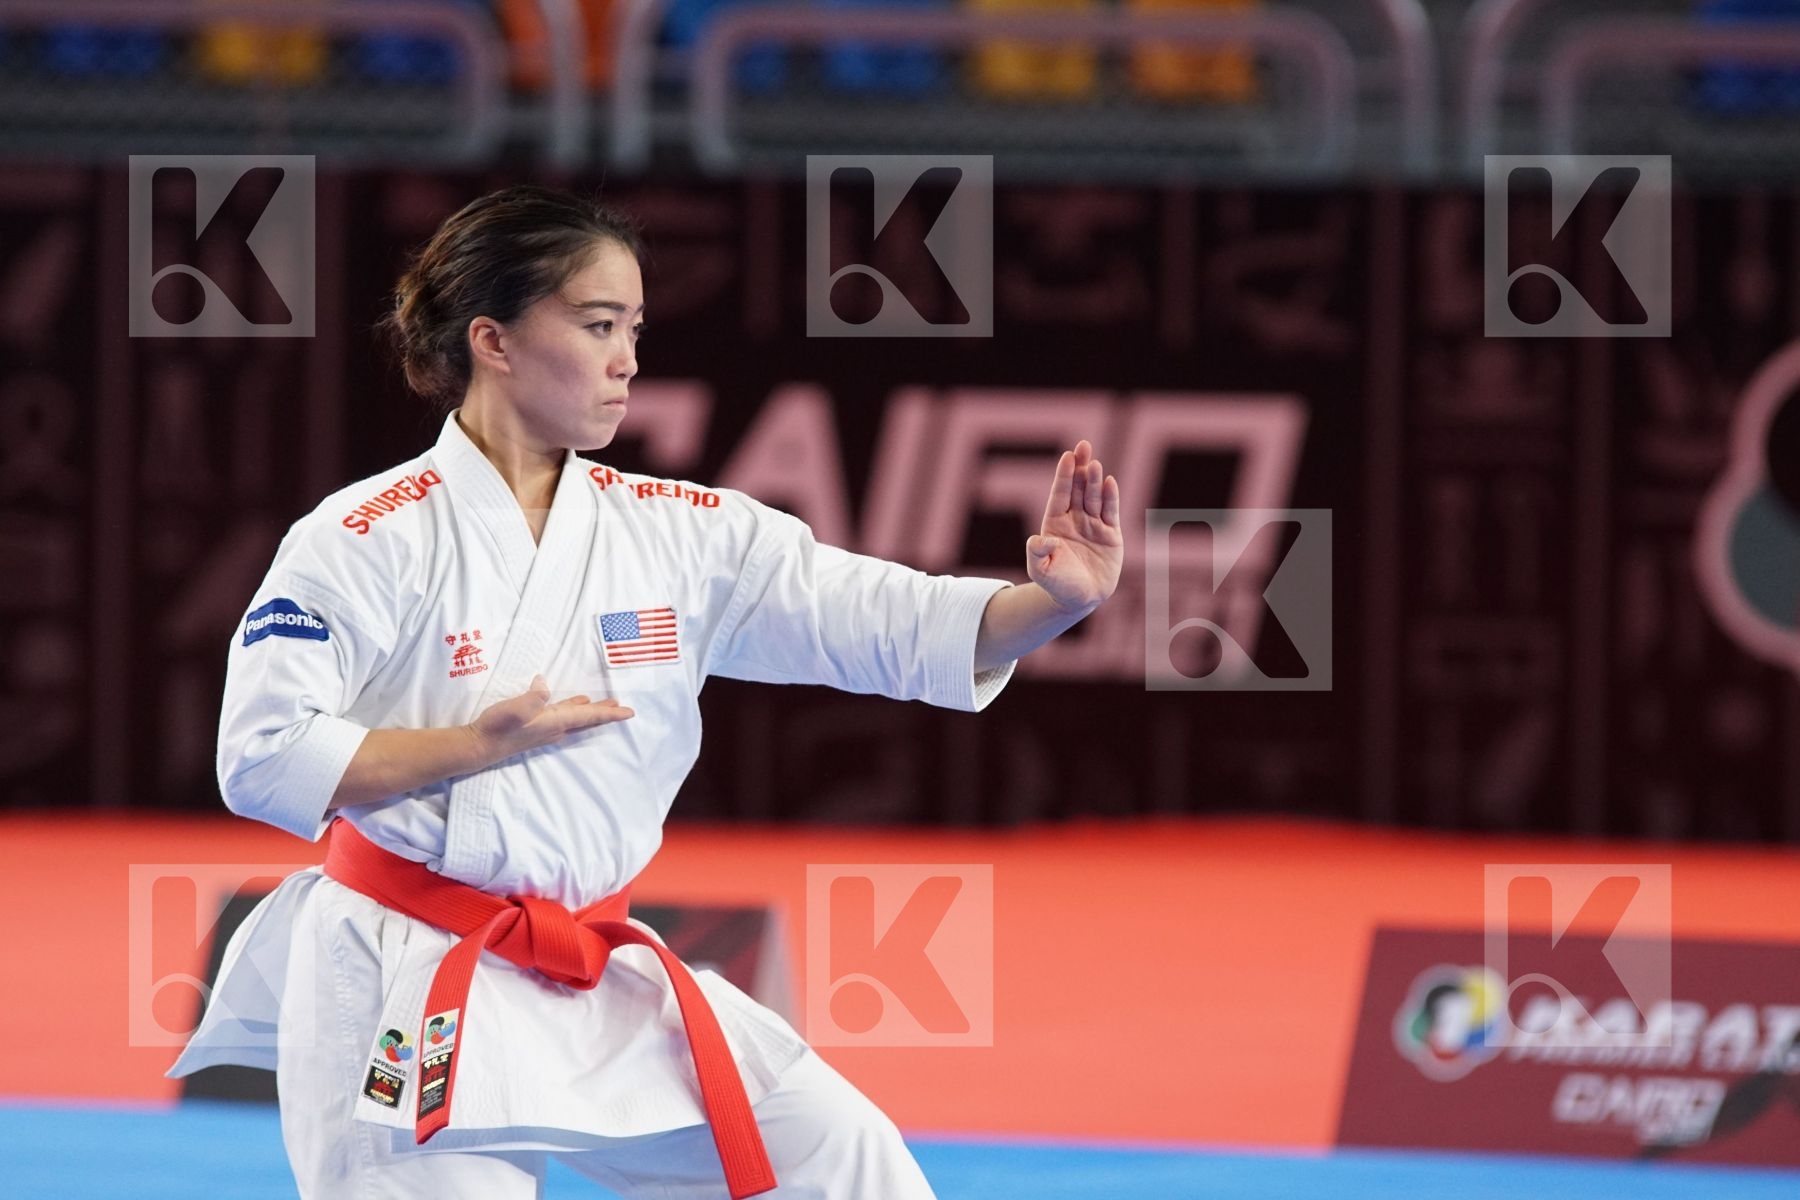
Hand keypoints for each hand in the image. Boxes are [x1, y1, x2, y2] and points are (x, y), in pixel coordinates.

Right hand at [467, 674, 633, 763]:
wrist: (480, 745)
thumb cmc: (498, 727)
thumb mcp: (515, 709)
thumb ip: (533, 697)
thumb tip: (543, 684)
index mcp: (555, 721)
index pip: (589, 716)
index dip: (610, 714)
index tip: (629, 713)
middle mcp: (555, 727)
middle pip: (588, 719)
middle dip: (607, 714)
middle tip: (625, 709)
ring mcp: (546, 728)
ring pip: (577, 718)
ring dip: (593, 712)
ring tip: (607, 705)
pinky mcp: (537, 726)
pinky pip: (564, 716)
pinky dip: (575, 709)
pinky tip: (576, 704)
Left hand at [1026, 439, 1123, 612]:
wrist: (1079, 600)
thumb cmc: (1056, 585)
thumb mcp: (1041, 571)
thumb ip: (1037, 554)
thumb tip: (1038, 540)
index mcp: (1055, 524)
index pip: (1060, 494)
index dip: (1064, 476)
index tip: (1067, 456)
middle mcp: (1074, 520)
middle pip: (1078, 489)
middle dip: (1081, 468)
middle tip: (1084, 446)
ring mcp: (1093, 525)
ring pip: (1095, 498)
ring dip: (1095, 481)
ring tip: (1095, 464)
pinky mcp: (1111, 535)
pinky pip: (1111, 512)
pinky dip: (1111, 497)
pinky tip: (1110, 482)